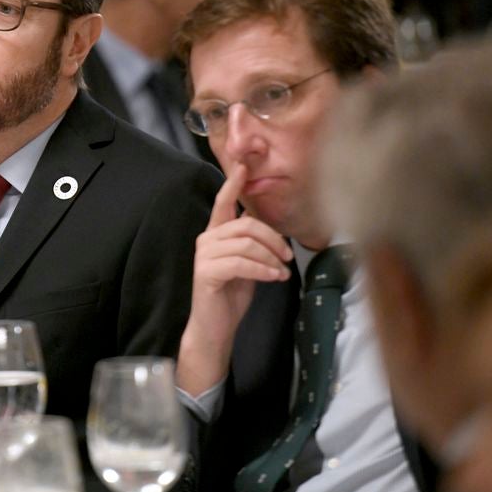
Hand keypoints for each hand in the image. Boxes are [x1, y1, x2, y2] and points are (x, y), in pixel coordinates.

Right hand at [176, 162, 292, 393]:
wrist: (215, 326)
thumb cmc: (232, 293)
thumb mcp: (248, 263)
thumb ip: (253, 244)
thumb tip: (275, 234)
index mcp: (216, 233)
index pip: (224, 202)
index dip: (234, 183)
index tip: (244, 165)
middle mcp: (207, 239)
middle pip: (246, 224)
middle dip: (273, 239)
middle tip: (287, 257)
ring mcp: (204, 255)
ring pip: (246, 243)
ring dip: (270, 258)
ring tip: (281, 272)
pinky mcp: (206, 272)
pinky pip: (241, 262)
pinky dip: (262, 269)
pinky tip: (274, 278)